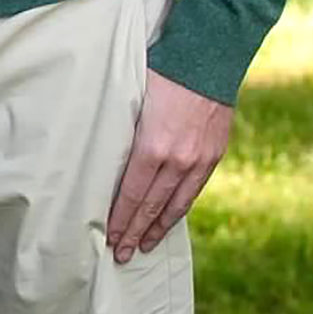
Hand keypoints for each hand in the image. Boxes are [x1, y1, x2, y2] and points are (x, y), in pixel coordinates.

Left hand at [107, 69, 231, 263]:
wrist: (207, 58)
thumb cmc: (157, 72)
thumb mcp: (130, 100)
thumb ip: (121, 131)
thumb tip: (100, 156)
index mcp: (152, 146)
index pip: (130, 194)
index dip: (120, 219)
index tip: (109, 238)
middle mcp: (177, 159)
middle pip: (150, 205)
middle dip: (134, 232)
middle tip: (120, 255)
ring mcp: (198, 159)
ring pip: (175, 204)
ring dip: (157, 228)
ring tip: (143, 247)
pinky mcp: (212, 155)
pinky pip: (193, 191)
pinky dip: (178, 210)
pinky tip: (168, 221)